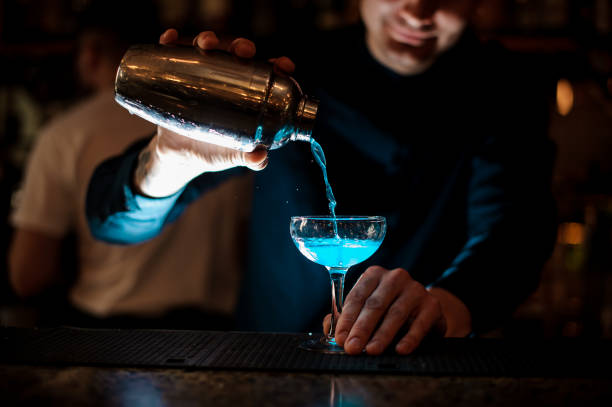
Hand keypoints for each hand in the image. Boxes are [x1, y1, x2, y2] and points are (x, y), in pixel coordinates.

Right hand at [134, 29, 295, 196]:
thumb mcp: (233, 156)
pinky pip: (173, 53)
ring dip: (208, 39)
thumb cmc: (214, 152)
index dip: (278, 65)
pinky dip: (172, 42)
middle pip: (238, 53)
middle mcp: (227, 78)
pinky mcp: (176, 73)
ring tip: (206, 44)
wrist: (178, 156)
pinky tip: (170, 40)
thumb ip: (250, 159)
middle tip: (242, 51)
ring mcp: (201, 73)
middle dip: (242, 46)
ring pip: (208, 48)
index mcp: (249, 94)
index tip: (283, 65)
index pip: (268, 72)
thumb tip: (260, 157)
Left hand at [323, 266, 471, 354]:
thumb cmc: (389, 309)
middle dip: (361, 328)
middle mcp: (395, 278)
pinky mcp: (432, 305)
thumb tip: (329, 330)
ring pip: (395, 314)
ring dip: (382, 335)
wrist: (425, 311)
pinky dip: (409, 338)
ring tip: (371, 351)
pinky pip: (419, 323)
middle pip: (374, 304)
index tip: (340, 338)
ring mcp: (415, 289)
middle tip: (352, 348)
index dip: (347, 319)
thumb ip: (346, 318)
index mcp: (374, 275)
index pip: (357, 297)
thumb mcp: (367, 310)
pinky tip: (400, 350)